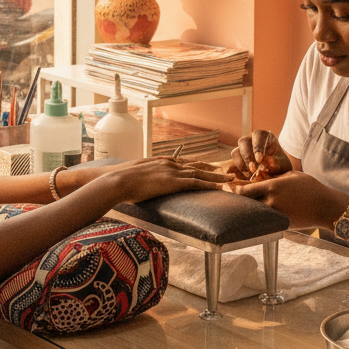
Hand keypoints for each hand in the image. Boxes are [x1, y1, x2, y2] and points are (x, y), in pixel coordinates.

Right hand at [107, 156, 231, 203]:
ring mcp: (173, 172)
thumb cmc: (122, 180)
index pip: (184, 162)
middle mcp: (170, 164)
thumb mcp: (135, 176)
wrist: (118, 179)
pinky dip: (210, 184)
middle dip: (212, 168)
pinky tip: (220, 187)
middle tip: (225, 170)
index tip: (208, 165)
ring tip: (230, 178)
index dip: (197, 164)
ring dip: (217, 176)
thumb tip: (141, 184)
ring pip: (200, 173)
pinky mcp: (173, 182)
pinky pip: (196, 182)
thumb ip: (144, 178)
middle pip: (196, 165)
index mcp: (162, 162)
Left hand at [229, 170, 341, 229]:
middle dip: (237, 200)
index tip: (226, 187)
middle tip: (227, 196)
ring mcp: (276, 214)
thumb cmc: (309, 187)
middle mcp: (272, 201)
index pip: (246, 190)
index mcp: (272, 186)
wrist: (325, 206)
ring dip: (247, 210)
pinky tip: (254, 216)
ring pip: (256, 213)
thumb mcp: (290, 175)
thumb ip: (274, 177)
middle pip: (247, 202)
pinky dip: (260, 217)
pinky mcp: (282, 223)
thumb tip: (261, 176)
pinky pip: (266, 220)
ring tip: (237, 208)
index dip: (234, 189)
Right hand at [230, 129, 291, 180]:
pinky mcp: (238, 159)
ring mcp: (243, 149)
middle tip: (253, 169)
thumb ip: (276, 164)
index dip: (257, 146)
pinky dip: (238, 170)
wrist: (276, 173)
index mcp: (264, 137)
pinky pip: (233, 163)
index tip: (259, 160)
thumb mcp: (283, 165)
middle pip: (243, 142)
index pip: (257, 135)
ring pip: (235, 152)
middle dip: (247, 157)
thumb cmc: (280, 165)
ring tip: (250, 174)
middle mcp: (251, 140)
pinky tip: (247, 176)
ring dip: (241, 164)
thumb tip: (265, 162)